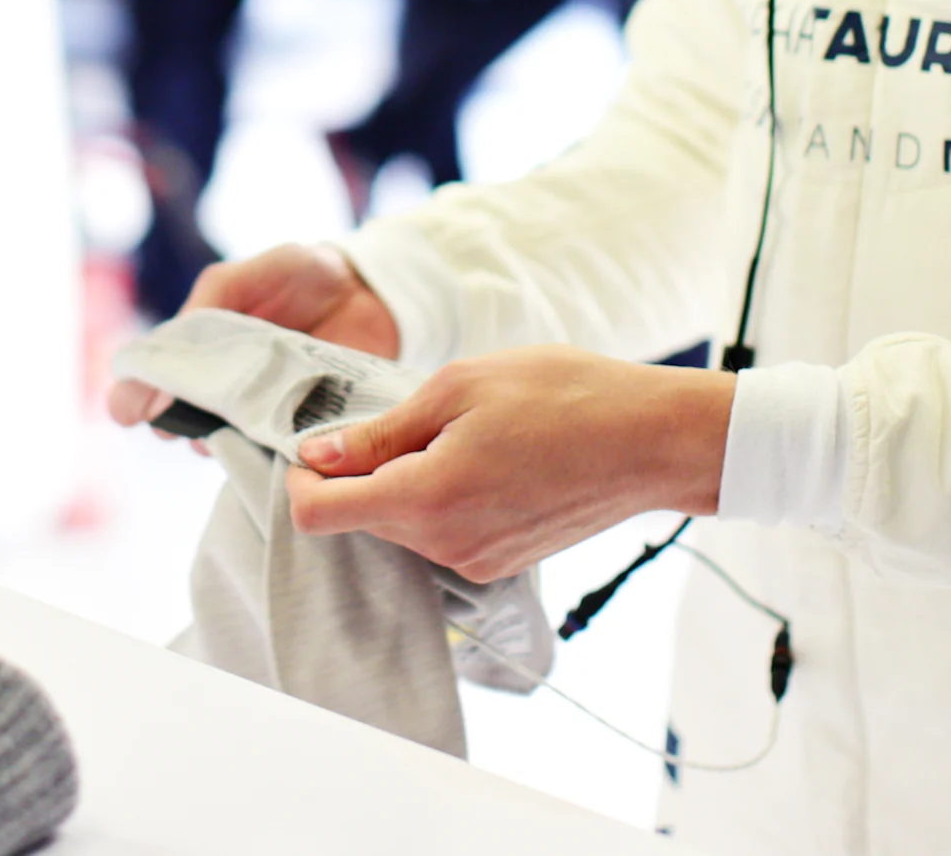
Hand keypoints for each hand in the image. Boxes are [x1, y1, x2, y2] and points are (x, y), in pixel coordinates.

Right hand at [105, 242, 398, 427]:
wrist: (370, 292)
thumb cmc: (302, 275)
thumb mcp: (254, 272)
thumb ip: (213, 298)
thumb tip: (170, 344)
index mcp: (201, 347)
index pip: (153, 379)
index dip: (133, 397)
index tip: (128, 411)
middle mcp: (223, 388)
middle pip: (181, 420)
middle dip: (172, 426)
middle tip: (176, 424)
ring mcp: (261, 413)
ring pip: (225, 443)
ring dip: (220, 441)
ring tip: (230, 427)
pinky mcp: (301, 431)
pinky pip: (275, 454)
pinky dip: (268, 453)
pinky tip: (270, 443)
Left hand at [284, 344, 733, 582]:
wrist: (650, 440)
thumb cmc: (563, 396)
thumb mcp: (459, 387)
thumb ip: (381, 431)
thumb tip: (318, 454)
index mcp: (425, 498)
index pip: (318, 514)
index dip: (301, 478)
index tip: (315, 445)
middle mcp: (444, 545)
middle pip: (359, 519)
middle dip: (357, 473)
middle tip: (399, 418)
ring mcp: (475, 561)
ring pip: (401, 526)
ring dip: (403, 484)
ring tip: (455, 432)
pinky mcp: (500, 563)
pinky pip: (441, 535)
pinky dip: (439, 500)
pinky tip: (481, 458)